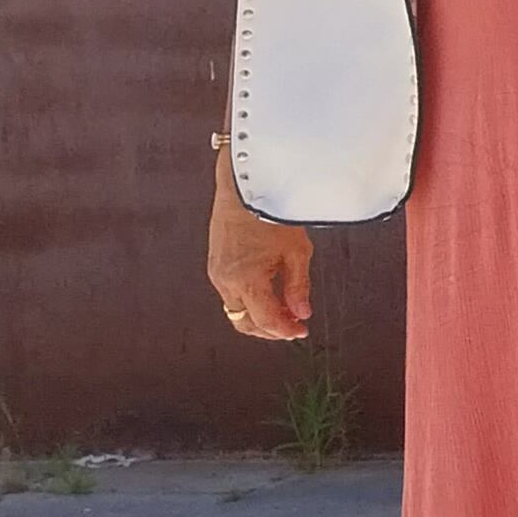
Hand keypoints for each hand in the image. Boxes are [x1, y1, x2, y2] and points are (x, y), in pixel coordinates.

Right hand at [209, 177, 313, 339]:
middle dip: (269, 329)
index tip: (302, 330)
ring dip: (258, 315)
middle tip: (293, 325)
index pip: (265, 320)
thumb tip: (302, 313)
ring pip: (236, 310)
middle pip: (244, 322)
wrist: (245, 186)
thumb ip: (298, 286)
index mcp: (246, 280)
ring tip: (285, 308)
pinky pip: (230, 294)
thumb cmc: (272, 212)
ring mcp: (216, 273)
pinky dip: (249, 300)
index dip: (285, 331)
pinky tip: (269, 291)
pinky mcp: (215, 265)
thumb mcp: (296, 251)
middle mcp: (225, 281)